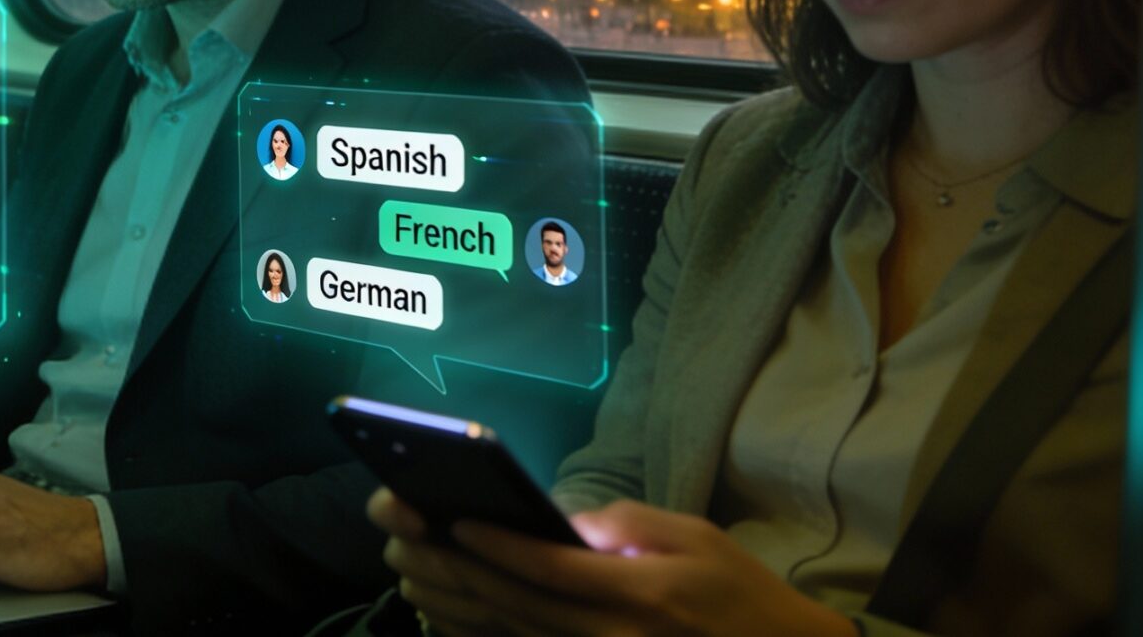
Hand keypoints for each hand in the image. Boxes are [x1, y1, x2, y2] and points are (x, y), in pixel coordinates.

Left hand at [370, 488, 855, 636]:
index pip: (548, 568)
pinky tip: (444, 613)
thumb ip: (624, 525)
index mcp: (638, 596)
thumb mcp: (693, 537)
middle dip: (453, 568)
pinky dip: (481, 634)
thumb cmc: (740, 593)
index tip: (449, 518)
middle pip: (513, 603)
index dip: (494, 544)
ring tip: (408, 568)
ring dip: (452, 603)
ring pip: (510, 634)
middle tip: (402, 534)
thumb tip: (561, 520)